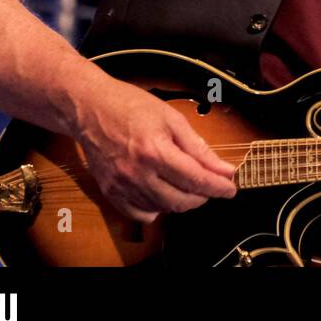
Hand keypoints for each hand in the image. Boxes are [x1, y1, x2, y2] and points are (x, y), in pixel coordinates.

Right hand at [73, 77, 237, 222]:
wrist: (90, 108)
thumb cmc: (131, 107)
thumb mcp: (172, 119)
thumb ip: (199, 148)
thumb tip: (223, 169)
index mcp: (155, 151)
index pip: (196, 180)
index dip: (218, 187)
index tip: (231, 188)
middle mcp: (137, 173)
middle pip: (181, 200)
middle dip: (203, 196)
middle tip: (211, 185)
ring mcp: (121, 186)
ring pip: (162, 209)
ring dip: (182, 202)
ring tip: (189, 185)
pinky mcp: (110, 192)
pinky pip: (139, 213)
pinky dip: (157, 208)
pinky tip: (164, 193)